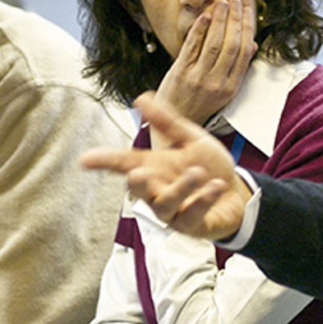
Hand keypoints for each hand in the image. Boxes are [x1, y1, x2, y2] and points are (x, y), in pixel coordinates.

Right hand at [81, 92, 252, 240]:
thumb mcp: (190, 138)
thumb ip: (166, 122)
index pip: (123, 163)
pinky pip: (192, 215)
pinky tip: (215, 187)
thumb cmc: (209, 167)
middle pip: (138, 189)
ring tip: (199, 173)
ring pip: (165, 204)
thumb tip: (141, 98)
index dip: (104, 161)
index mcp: (153, 168)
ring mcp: (173, 210)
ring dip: (181, 189)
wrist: (237, 192)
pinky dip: (203, 200)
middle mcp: (158, 190)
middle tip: (138, 172)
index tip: (85, 160)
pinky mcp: (192, 225)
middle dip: (137, 183)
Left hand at [155, 0, 256, 129]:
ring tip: (223, 3)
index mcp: (231, 87)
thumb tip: (253, 45)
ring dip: (219, 20)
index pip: (244, 53)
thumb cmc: (200, 104)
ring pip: (214, 44)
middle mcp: (216, 82)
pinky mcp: (181, 72)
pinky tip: (205, 16)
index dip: (248, 29)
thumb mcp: (224, 91)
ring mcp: (198, 77)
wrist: (174, 120)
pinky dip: (199, 30)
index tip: (248, 12)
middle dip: (235, 20)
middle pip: (231, 45)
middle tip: (236, 2)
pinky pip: (192, 47)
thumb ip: (238, 68)